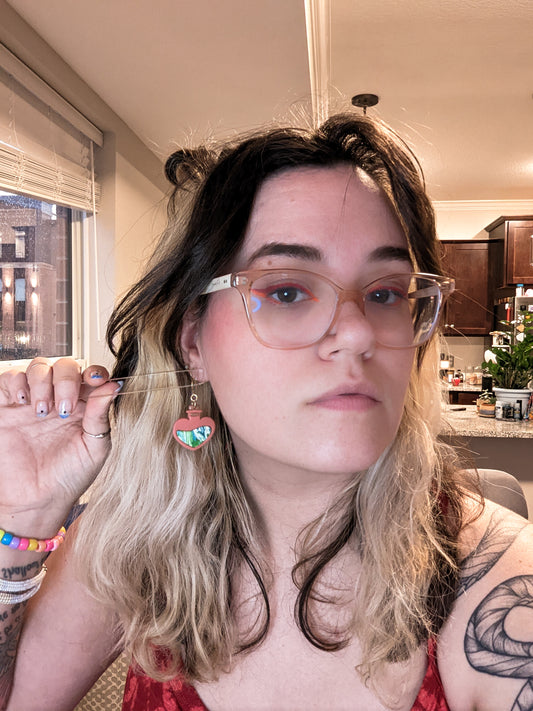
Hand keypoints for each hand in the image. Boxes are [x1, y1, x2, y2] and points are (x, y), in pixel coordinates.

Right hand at [0, 358, 117, 535]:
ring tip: (42, 413)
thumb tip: (113, 386)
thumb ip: (101, 416)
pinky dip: (16, 383)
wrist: (35, 501)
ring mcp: (34, 401)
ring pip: (38, 367)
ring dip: (42, 382)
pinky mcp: (8, 407)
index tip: (96, 379)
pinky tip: (24, 404)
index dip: (95, 372)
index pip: (91, 376)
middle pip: (64, 366)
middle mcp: (60, 399)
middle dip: (66, 380)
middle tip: (64, 409)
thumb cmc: (68, 478)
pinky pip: (10, 378)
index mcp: (85, 406)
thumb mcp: (94, 449)